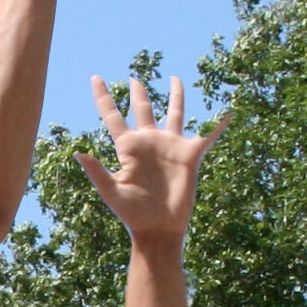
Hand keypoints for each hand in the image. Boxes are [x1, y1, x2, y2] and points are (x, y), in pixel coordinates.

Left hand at [81, 69, 214, 249]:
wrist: (159, 229)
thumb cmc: (133, 214)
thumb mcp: (111, 191)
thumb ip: (96, 171)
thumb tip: (78, 153)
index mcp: (128, 147)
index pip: (113, 116)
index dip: (103, 97)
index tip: (95, 78)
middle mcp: (149, 142)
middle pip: (143, 109)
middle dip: (138, 93)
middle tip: (133, 78)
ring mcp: (170, 146)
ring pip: (174, 113)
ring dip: (176, 96)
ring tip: (175, 79)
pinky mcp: (190, 155)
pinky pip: (208, 136)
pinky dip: (219, 125)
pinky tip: (228, 114)